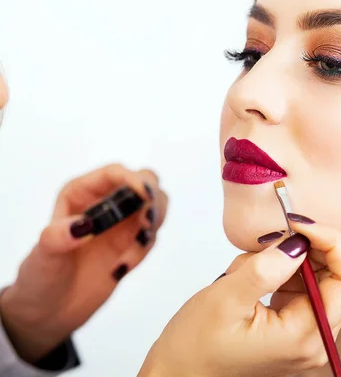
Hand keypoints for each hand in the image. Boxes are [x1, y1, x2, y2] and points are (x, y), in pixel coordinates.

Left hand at [0, 164, 167, 362]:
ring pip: (156, 205)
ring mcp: (122, 222)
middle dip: (153, 199)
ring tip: (130, 254)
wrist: (50, 310)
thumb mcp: (44, 255)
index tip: (145, 197)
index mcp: (81, 193)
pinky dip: (144, 251)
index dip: (134, 179)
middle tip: (147, 224)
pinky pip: (152, 236)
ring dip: (153, 225)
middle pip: (146, 181)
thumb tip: (84, 225)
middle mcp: (105, 202)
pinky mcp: (133, 243)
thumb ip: (59, 237)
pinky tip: (120, 269)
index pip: (115, 173)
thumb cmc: (41, 278)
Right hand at [138, 215, 340, 376]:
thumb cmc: (195, 347)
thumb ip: (265, 268)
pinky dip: (288, 270)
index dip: (333, 242)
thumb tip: (298, 241)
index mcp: (306, 335)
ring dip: (297, 258)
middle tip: (281, 233)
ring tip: (256, 263)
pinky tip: (258, 274)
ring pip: (326, 278)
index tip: (299, 224)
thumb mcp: (225, 300)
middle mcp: (315, 339)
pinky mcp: (296, 328)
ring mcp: (308, 335)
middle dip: (315, 247)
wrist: (178, 374)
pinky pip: (307, 287)